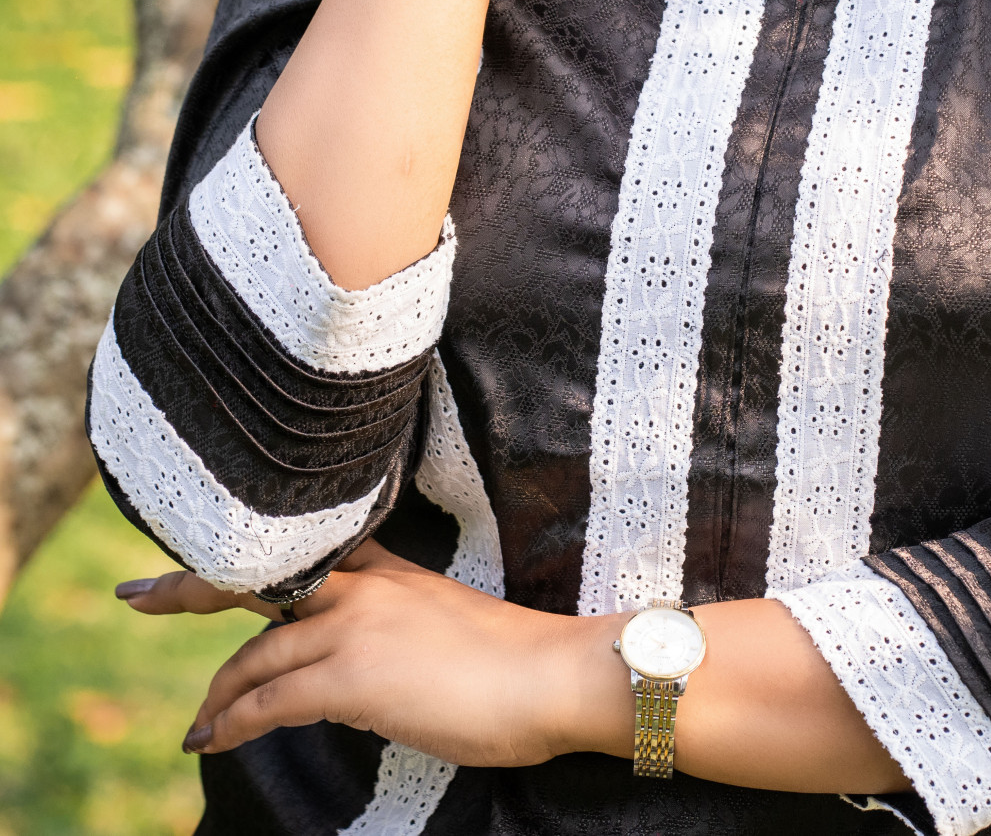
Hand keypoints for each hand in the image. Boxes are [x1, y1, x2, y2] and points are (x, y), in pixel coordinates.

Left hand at [115, 541, 631, 763]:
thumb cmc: (519, 663)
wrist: (554, 676)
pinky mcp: (351, 677)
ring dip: (217, 695)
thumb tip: (371, 672)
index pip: (304, 551)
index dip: (246, 553)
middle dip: (187, 591)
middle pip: (256, 583)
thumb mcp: (450, 627)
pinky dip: (232, 724)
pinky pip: (268, 701)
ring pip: (254, 656)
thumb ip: (401, 633)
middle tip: (139, 599)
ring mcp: (355, 627)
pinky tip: (215, 740)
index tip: (203, 546)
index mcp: (390, 570)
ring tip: (201, 726)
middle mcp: (364, 586)